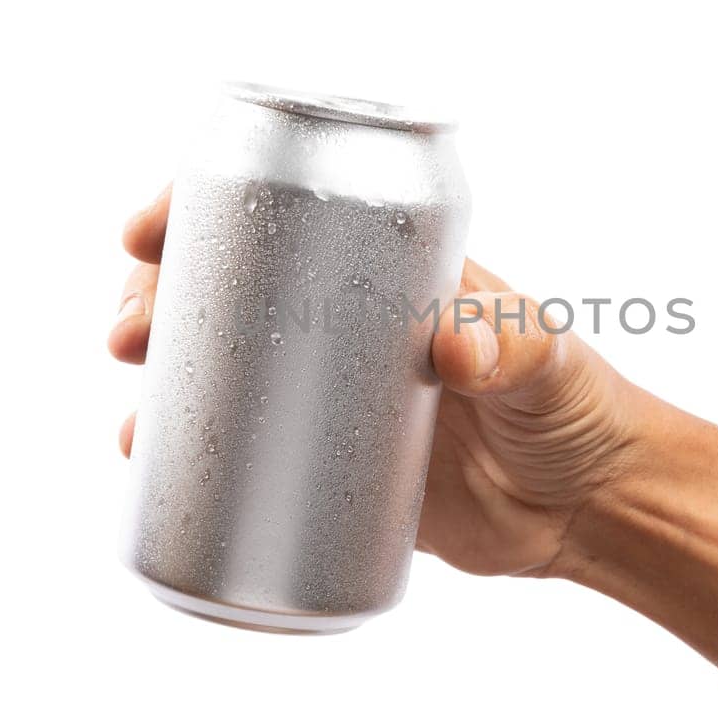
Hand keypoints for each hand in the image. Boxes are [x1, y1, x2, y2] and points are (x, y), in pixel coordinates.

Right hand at [108, 185, 650, 577]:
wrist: (590, 507)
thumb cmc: (580, 406)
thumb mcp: (549, 360)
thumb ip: (512, 347)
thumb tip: (450, 351)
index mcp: (384, 271)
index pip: (282, 212)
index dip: (202, 209)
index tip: (148, 231)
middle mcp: (344, 326)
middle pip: (226, 289)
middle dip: (158, 299)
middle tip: (127, 336)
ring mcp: (331, 399)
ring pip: (220, 372)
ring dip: (160, 385)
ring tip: (132, 426)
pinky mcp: (331, 470)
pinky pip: (244, 456)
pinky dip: (190, 460)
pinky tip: (151, 473)